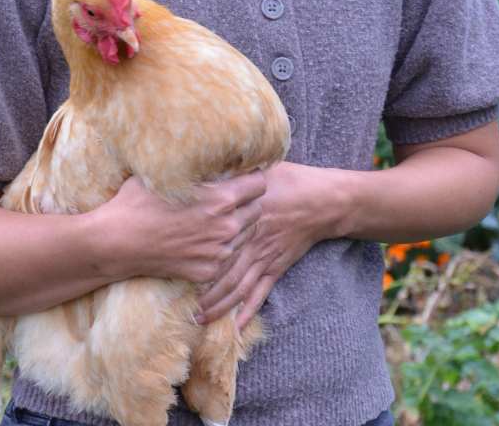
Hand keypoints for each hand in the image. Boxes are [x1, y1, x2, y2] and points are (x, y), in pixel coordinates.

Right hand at [91, 171, 266, 286]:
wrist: (117, 242)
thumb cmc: (138, 201)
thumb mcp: (169, 173)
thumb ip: (198, 167)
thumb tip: (213, 150)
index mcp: (221, 199)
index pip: (260, 184)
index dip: (252, 178)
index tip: (243, 177)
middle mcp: (226, 227)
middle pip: (257, 210)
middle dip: (246, 203)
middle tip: (228, 199)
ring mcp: (218, 252)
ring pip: (244, 235)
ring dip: (235, 226)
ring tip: (212, 220)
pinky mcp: (208, 271)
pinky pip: (225, 256)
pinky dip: (218, 249)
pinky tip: (199, 241)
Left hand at [195, 161, 331, 329]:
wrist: (322, 200)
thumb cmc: (288, 180)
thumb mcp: (256, 173)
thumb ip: (231, 177)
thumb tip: (204, 173)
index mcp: (243, 217)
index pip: (214, 242)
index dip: (195, 257)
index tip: (175, 267)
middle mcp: (251, 241)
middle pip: (222, 272)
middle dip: (202, 291)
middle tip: (181, 305)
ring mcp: (265, 257)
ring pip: (238, 287)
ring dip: (219, 306)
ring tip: (200, 319)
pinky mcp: (277, 267)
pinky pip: (261, 292)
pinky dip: (248, 310)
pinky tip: (237, 325)